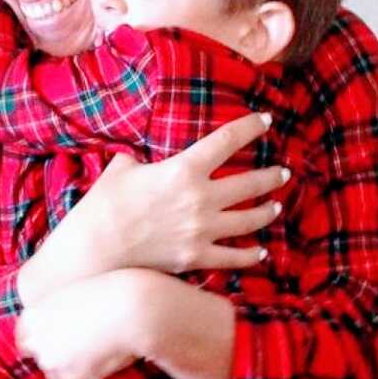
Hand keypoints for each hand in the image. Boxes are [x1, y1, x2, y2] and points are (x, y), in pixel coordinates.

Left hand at [16, 272, 138, 378]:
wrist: (128, 307)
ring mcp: (54, 363)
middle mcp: (37, 341)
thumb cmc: (105, 293)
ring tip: (86, 375)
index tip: (45, 349)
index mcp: (32, 317)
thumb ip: (56, 315)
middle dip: (56, 361)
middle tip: (74, 358)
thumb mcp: (70, 296)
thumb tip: (62, 335)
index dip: (36, 346)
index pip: (24, 340)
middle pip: (43, 360)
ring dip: (68, 378)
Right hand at [75, 112, 287, 274]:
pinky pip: (235, 257)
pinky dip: (252, 254)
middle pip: (250, 183)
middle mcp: (201, 199)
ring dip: (267, 211)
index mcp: (183, 169)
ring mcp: (202, 231)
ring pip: (250, 220)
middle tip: (282, 172)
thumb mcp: (122, 168)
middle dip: (271, 175)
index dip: (250, 127)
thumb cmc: (104, 204)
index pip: (227, 140)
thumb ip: (140, 159)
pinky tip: (262, 251)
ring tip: (276, 206)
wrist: (96, 247)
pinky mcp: (197, 257)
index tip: (265, 121)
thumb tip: (139, 157)